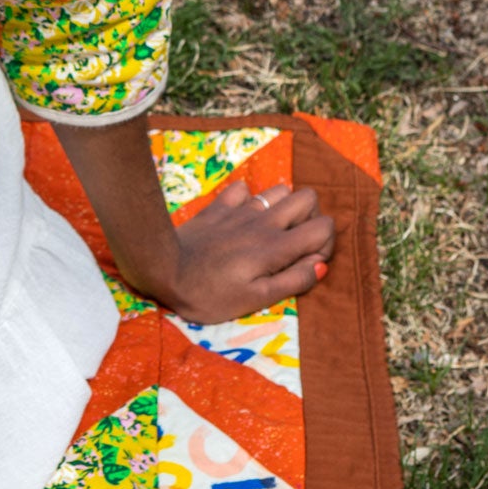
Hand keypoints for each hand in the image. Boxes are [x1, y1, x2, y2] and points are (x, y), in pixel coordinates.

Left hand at [142, 180, 335, 323]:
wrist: (163, 270)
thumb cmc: (209, 294)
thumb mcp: (256, 299)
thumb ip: (294, 280)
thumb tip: (321, 265)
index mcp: (277, 246)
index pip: (324, 227)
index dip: (325, 245)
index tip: (307, 263)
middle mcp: (264, 222)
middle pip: (308, 197)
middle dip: (310, 218)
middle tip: (293, 244)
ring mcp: (240, 210)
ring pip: (279, 189)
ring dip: (282, 208)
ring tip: (270, 232)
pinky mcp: (218, 207)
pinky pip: (242, 189)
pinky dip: (247, 200)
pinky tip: (239, 219)